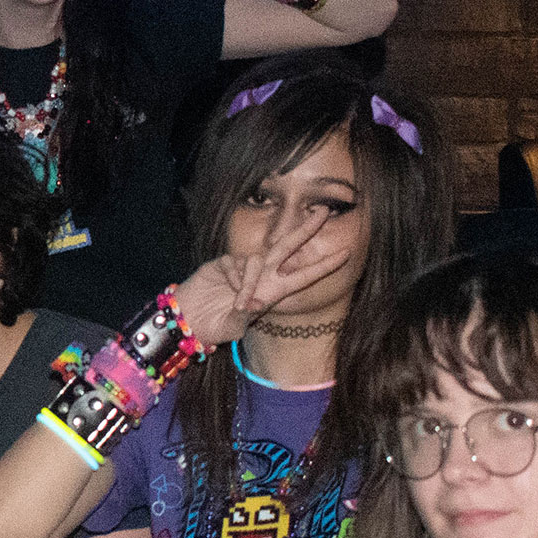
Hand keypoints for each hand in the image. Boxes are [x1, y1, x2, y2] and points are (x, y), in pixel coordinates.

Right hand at [172, 206, 348, 345]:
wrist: (191, 321)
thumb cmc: (217, 326)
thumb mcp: (237, 326)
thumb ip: (247, 315)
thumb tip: (255, 303)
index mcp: (274, 291)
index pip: (304, 275)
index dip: (324, 265)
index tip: (347, 254)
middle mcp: (263, 275)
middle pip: (288, 246)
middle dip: (306, 229)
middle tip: (324, 211)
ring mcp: (243, 266)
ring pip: (257, 261)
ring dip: (250, 283)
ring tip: (240, 303)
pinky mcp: (224, 262)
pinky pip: (236, 264)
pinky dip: (235, 280)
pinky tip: (228, 291)